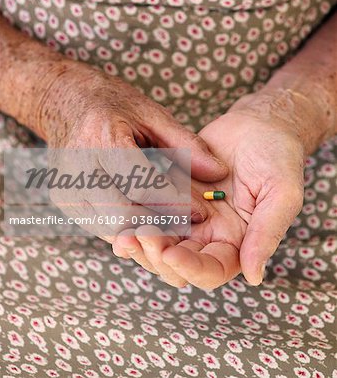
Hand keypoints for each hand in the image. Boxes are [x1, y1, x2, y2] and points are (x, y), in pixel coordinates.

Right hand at [39, 61, 226, 240]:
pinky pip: (100, 226)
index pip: (141, 185)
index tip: (200, 211)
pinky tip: (145, 217)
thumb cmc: (111, 104)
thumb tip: (219, 173)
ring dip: (143, 230)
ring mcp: (66, 188)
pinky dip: (126, 227)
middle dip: (159, 224)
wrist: (64, 103)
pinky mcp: (63, 201)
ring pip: (110, 228)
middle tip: (187, 222)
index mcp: (101, 138)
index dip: (174, 203)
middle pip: (122, 215)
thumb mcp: (151, 114)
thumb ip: (185, 145)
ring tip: (169, 222)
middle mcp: (77, 168)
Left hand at [115, 88, 305, 288]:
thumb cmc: (277, 157)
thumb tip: (254, 276)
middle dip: (156, 255)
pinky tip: (120, 214)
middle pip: (177, 264)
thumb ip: (267, 233)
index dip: (189, 267)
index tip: (170, 252)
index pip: (211, 270)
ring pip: (158, 242)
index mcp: (237, 242)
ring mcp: (189, 217)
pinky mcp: (172, 196)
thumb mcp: (281, 193)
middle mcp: (210, 235)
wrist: (258, 126)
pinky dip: (135, 217)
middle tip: (138, 236)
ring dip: (140, 242)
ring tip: (123, 230)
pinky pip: (150, 213)